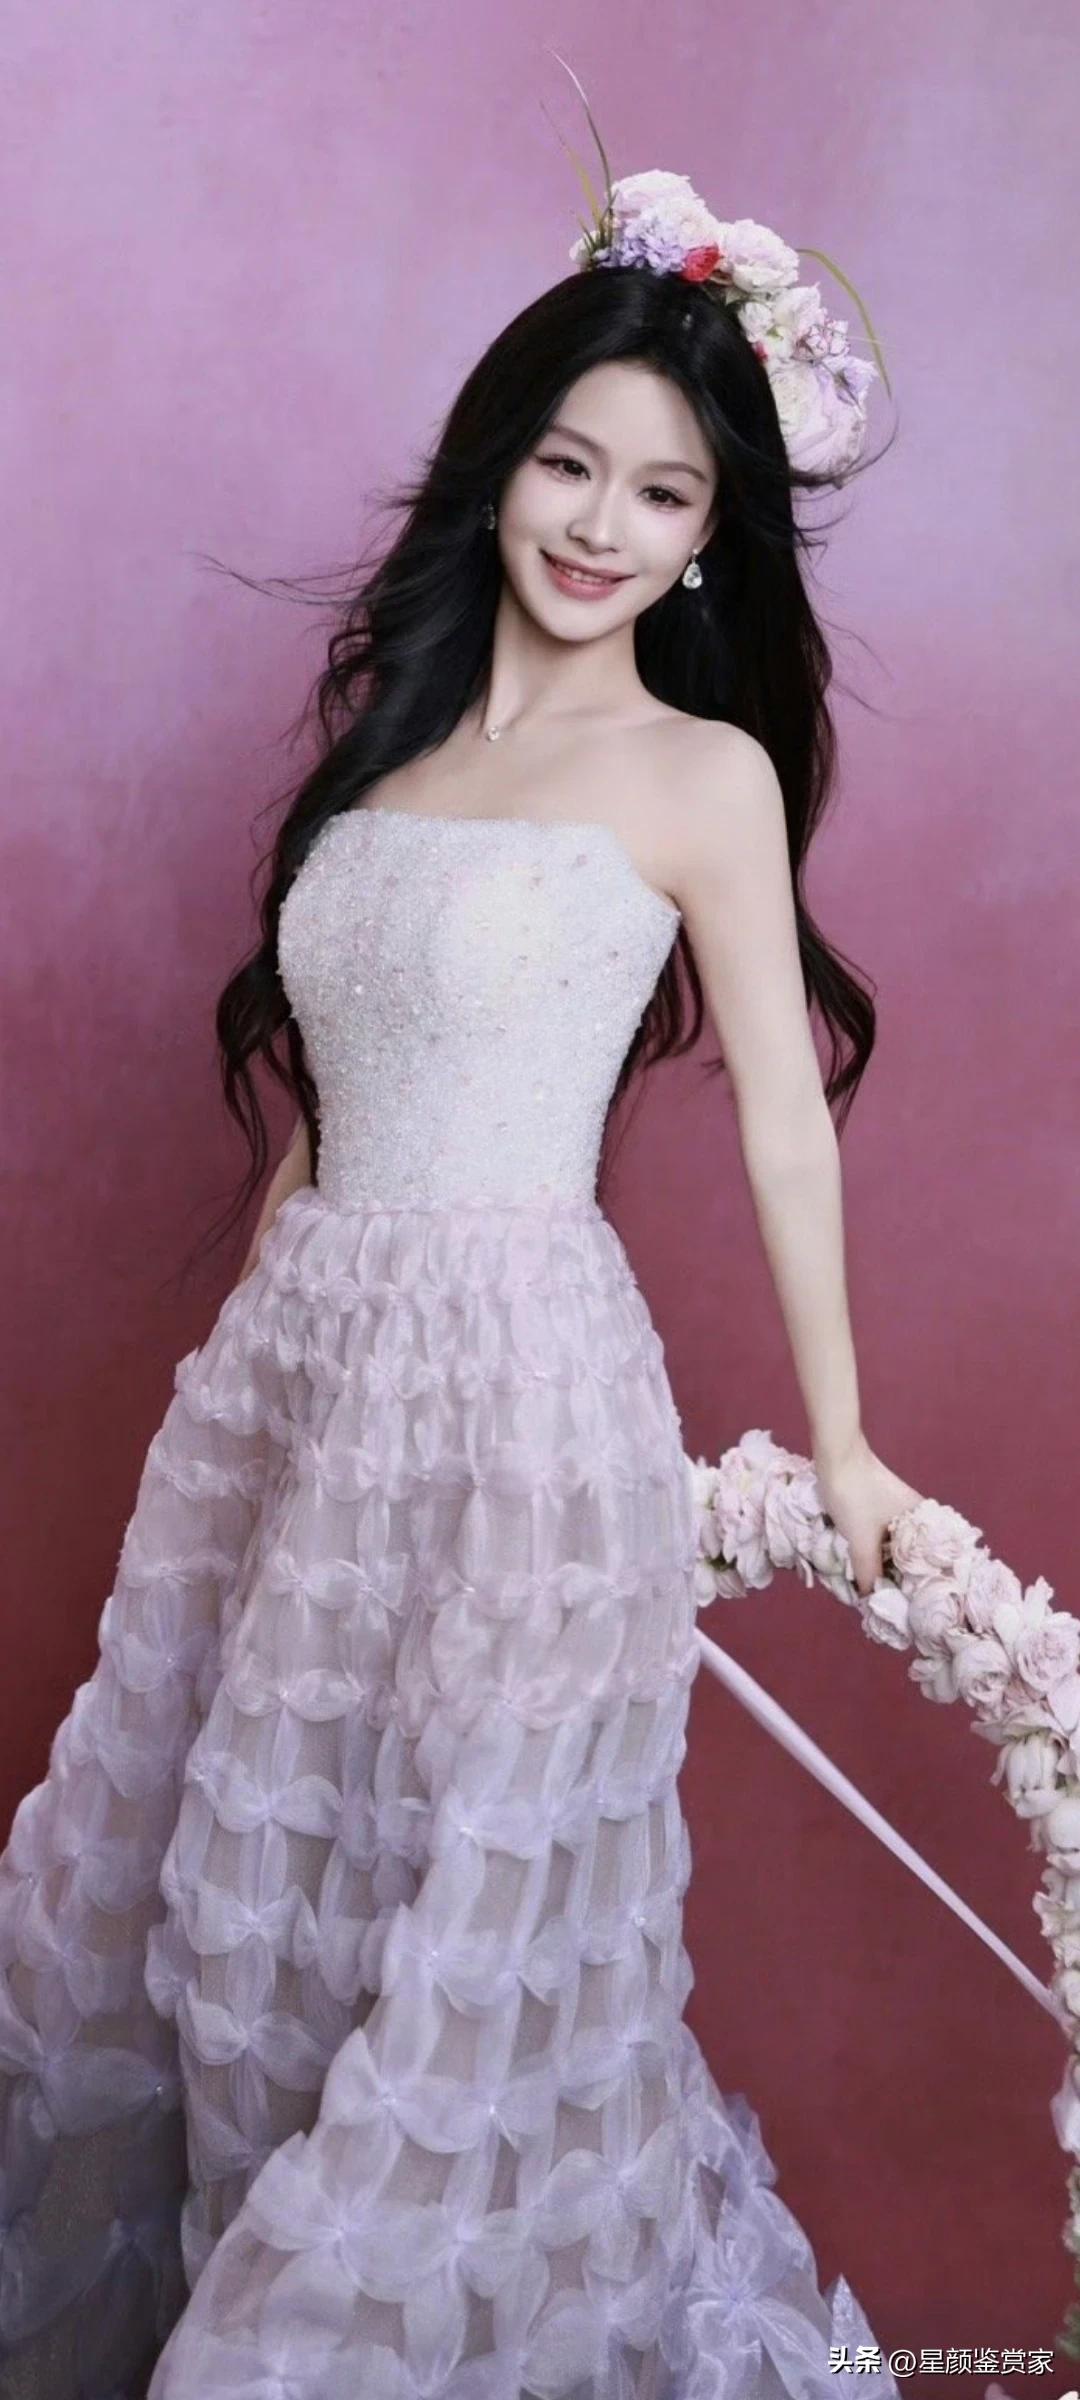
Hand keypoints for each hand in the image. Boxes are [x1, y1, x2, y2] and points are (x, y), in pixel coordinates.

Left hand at [812, 1433, 923, 1598]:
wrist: (836, 1455)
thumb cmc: (855, 1495)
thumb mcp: (861, 1541)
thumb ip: (869, 1573)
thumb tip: (872, 1599)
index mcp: (923, 1523)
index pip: (929, 1563)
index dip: (920, 1586)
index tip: (910, 1608)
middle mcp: (916, 1518)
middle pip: (911, 1557)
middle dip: (899, 1578)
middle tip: (889, 1604)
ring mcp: (898, 1512)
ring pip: (894, 1548)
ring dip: (884, 1566)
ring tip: (876, 1591)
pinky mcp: (880, 1508)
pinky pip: (882, 1538)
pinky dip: (875, 1552)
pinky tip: (865, 1567)